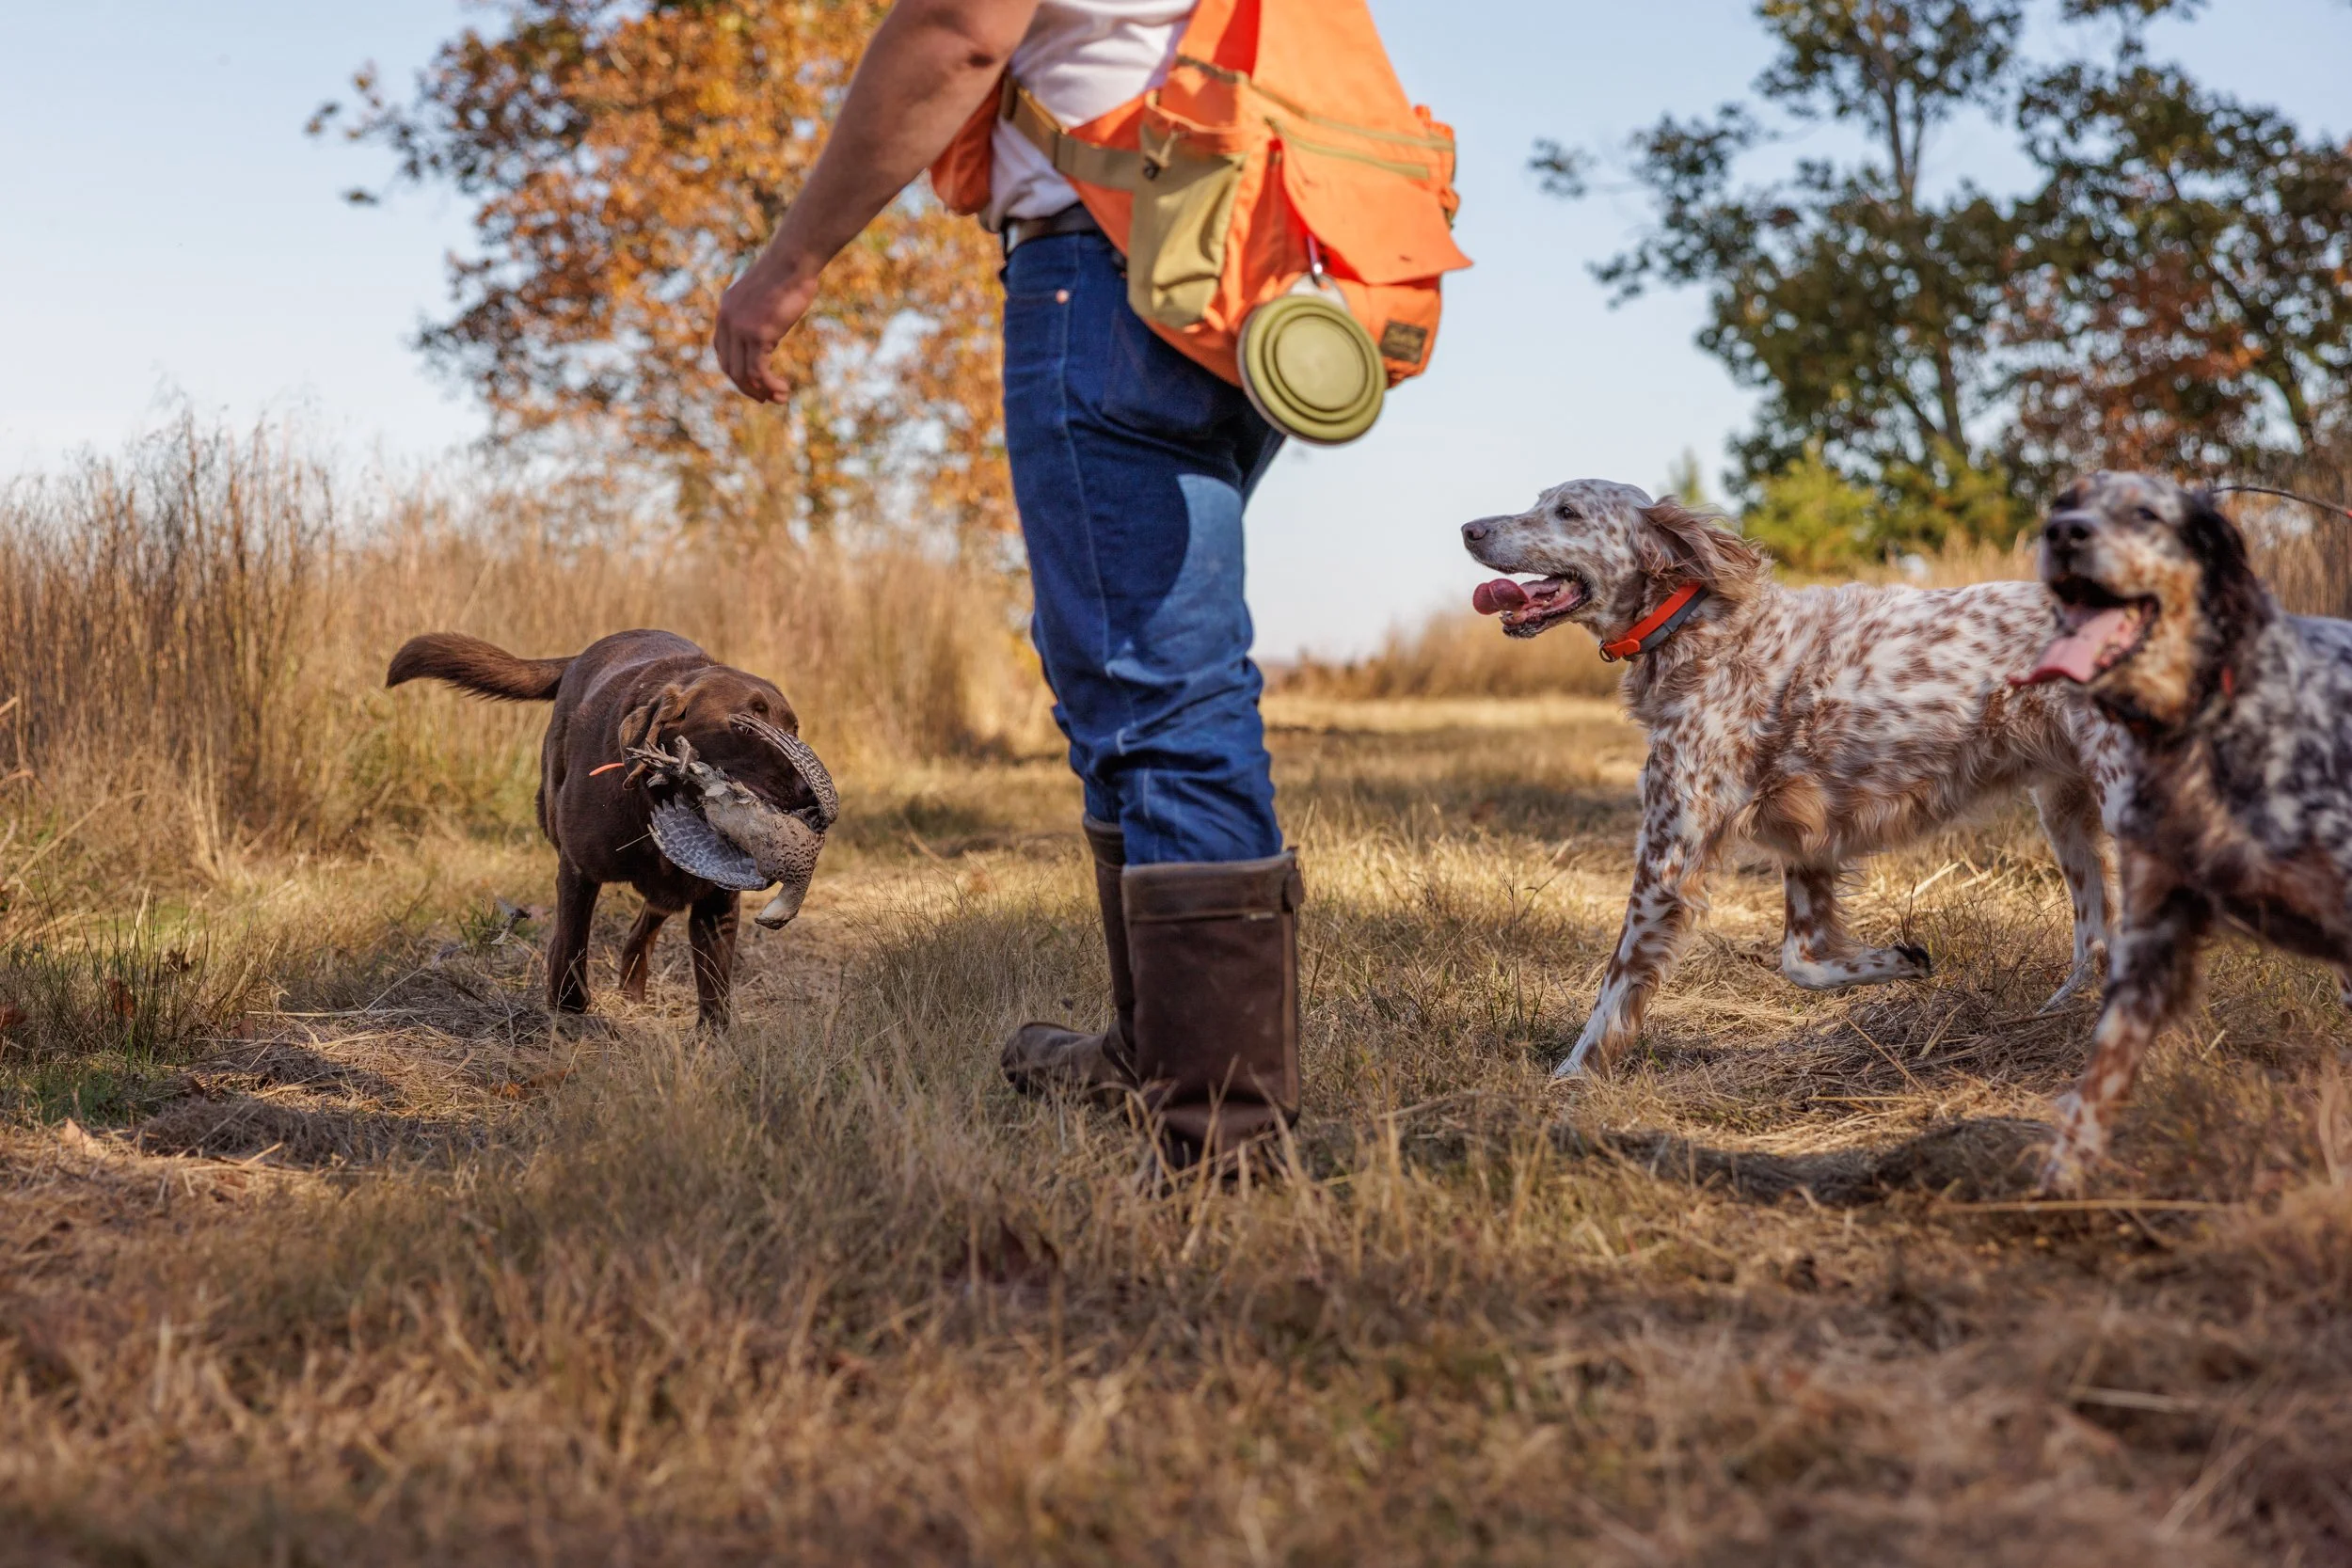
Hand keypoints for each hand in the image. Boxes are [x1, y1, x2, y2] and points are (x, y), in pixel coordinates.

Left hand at [713, 251, 821, 402]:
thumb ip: (758, 315)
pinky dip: (770, 386)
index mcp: (725, 311)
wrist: (792, 260)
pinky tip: (783, 390)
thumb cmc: (787, 274)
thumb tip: (767, 335)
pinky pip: (758, 371)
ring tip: (779, 398)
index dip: (736, 371)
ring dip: (760, 391)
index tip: (753, 382)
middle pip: (729, 367)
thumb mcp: (764, 296)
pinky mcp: (758, 335)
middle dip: (747, 387)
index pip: (722, 351)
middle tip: (765, 398)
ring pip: (743, 374)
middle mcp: (727, 321)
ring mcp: (740, 329)